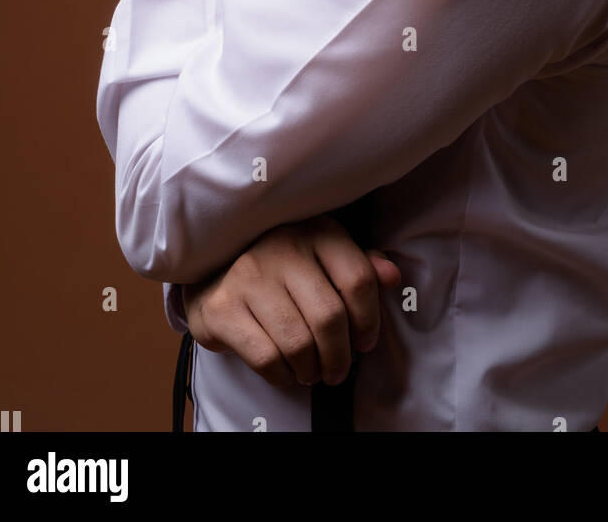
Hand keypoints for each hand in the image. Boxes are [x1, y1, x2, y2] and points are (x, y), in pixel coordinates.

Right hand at [180, 215, 401, 387]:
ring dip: (312, 369)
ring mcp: (249, 276)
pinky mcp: (223, 308)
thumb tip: (392, 276)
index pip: (358, 279)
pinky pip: (266, 358)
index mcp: (316, 232)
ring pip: (298, 343)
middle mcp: (282, 248)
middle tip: (338, 369)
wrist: (214, 274)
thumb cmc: (282, 271)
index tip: (365, 341)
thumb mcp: (324, 257)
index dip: (369, 320)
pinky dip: (283, 375)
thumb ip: (360, 267)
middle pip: (330, 318)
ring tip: (312, 370)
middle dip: (340, 356)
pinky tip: (287, 371)